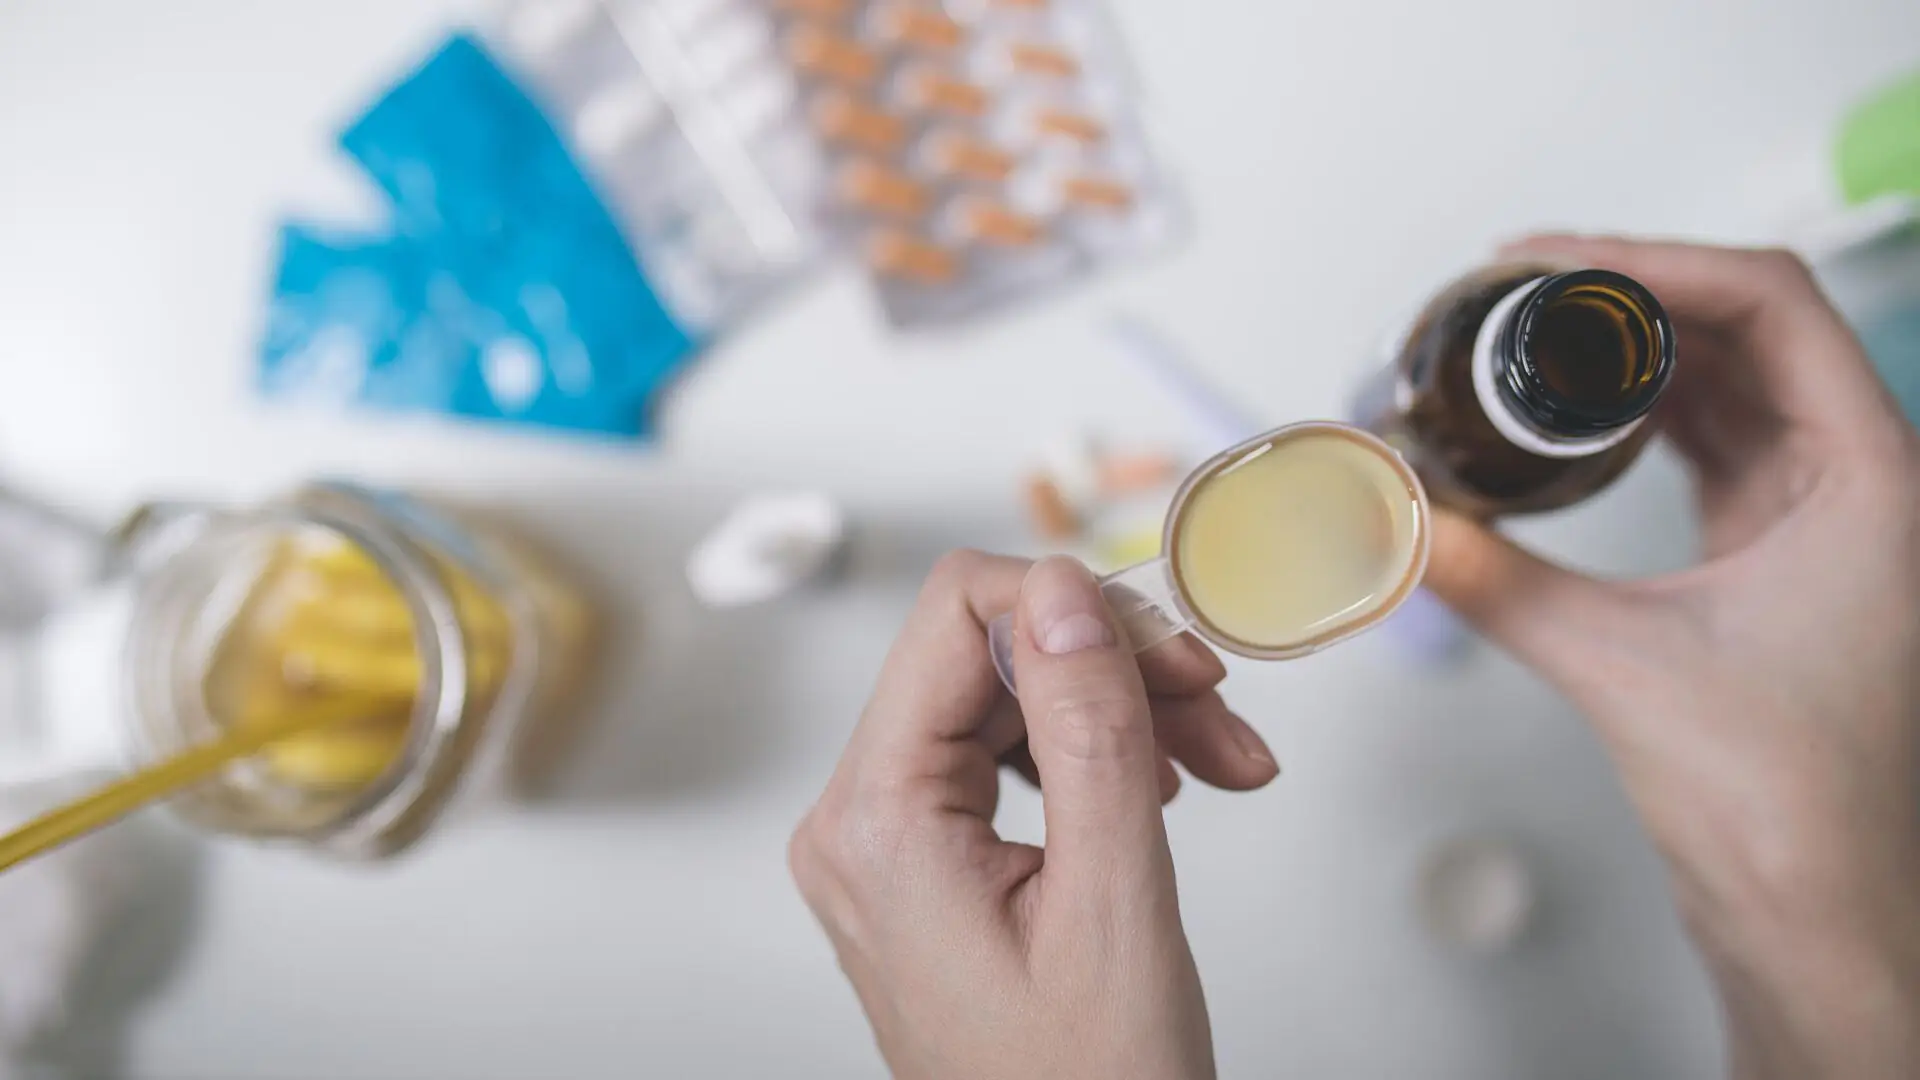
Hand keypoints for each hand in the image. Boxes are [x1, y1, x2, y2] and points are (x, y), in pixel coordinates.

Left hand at [789, 554, 1278, 1079]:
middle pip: (985, 659)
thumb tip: (1062, 589)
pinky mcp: (923, 865)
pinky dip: (1090, 761)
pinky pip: (1002, 765)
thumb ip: (1088, 728)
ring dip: (1120, 715)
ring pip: (1005, 707)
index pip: (953, 614)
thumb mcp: (1113, 896)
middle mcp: (857, 822)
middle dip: (1115, 671)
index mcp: (877, 820)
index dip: (1071, 607)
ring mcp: (886, 845)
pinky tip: (1164, 787)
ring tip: (1221, 764)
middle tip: (1223, 711)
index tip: (1171, 649)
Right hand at [1428, 235, 1919, 1077]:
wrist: (1813, 908)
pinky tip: (1574, 411)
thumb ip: (1497, 583)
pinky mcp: (1780, 553)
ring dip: (1636, 348)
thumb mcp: (1617, 665)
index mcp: (1871, 478)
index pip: (1771, 303)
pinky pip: (1713, 443)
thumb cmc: (1780, 803)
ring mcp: (1824, 516)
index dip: (1653, 260)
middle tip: (1520, 284)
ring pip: (1732, 382)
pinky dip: (1642, 412)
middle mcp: (1863, 482)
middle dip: (1630, 293)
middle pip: (1748, 328)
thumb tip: (1402, 523)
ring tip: (1534, 331)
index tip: (1553, 260)